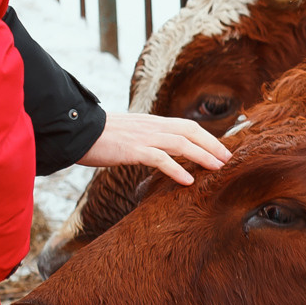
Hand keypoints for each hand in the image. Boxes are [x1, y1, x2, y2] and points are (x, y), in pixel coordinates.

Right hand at [78, 111, 229, 185]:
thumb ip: (147, 140)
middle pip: (190, 131)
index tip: (222, 150)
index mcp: (152, 123)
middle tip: (228, 160)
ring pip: (180, 143)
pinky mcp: (131, 149)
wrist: (77, 131)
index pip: (187, 126)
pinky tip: (188, 181)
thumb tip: (160, 152)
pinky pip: (158, 158)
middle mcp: (151, 126)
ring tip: (217, 168)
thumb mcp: (129, 135)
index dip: (207, 137)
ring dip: (202, 156)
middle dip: (212, 145)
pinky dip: (175, 169)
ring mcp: (143, 137)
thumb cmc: (100, 137)